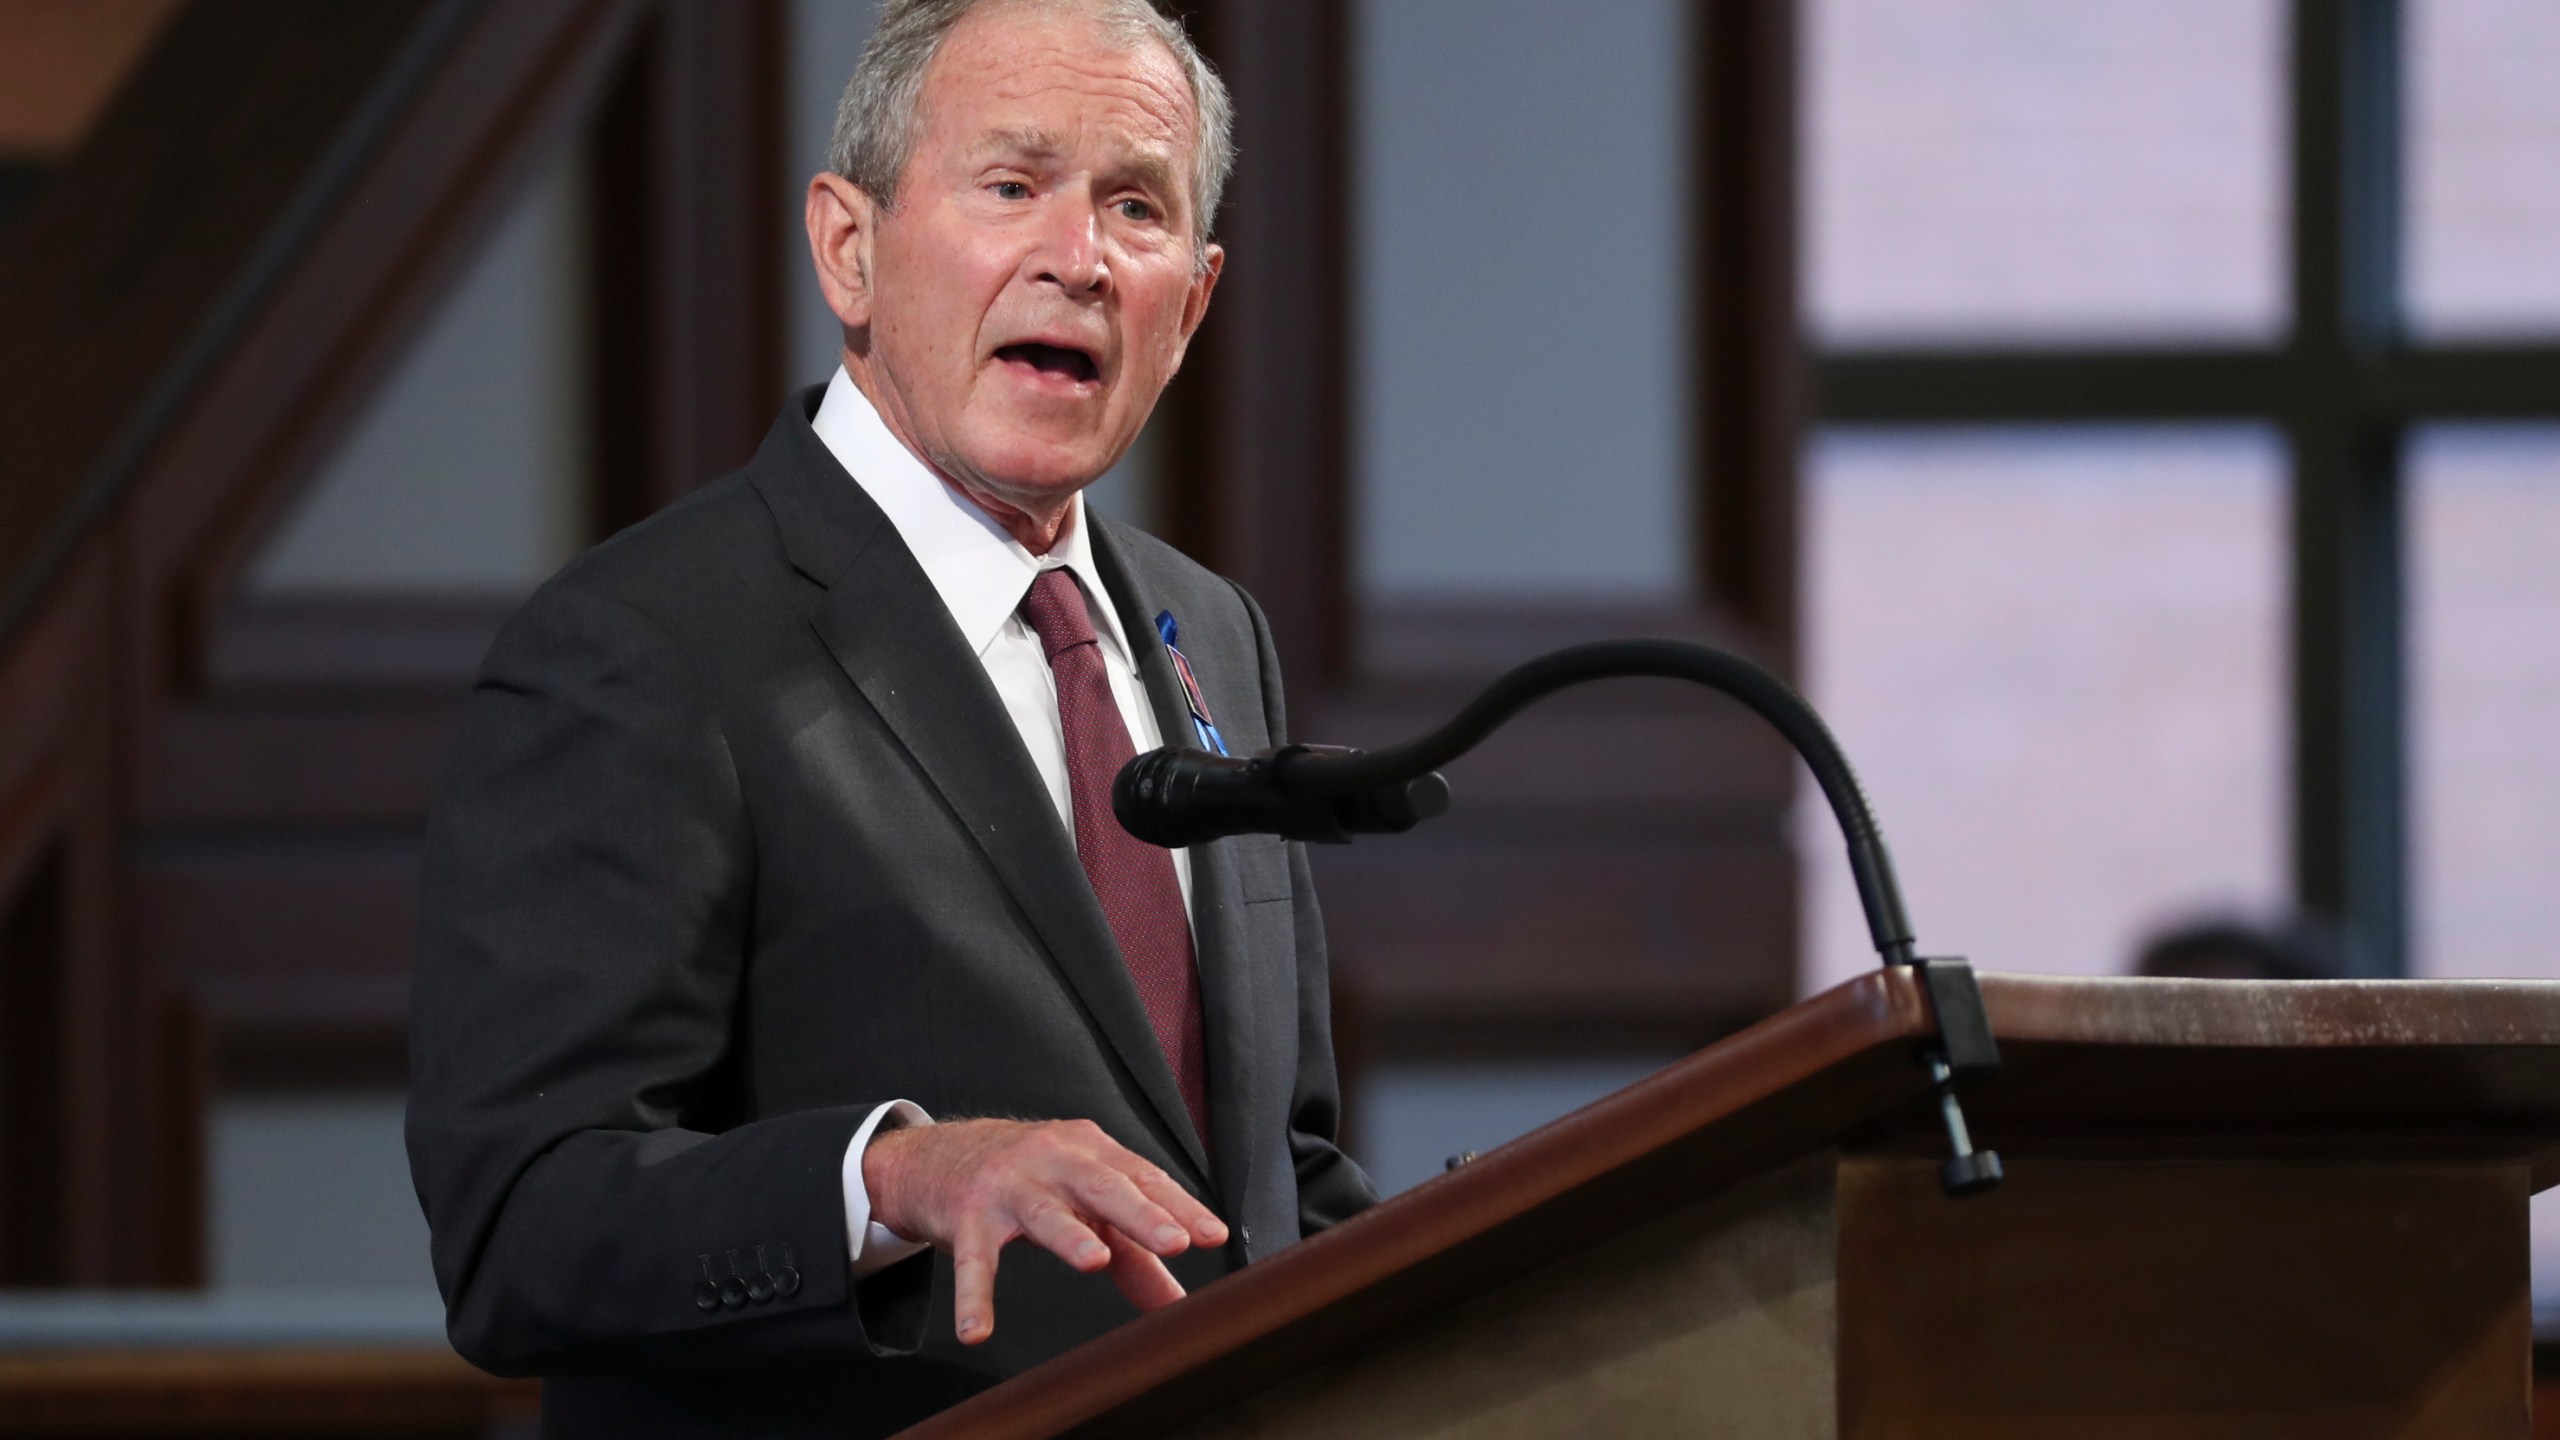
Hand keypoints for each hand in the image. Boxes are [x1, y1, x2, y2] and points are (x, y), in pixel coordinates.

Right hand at [861, 1118, 1227, 1344]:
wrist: (940, 1156)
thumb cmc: (1028, 1178)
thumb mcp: (1082, 1203)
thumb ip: (1132, 1252)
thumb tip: (1178, 1302)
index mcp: (1091, 1153)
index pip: (1143, 1178)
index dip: (1179, 1207)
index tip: (1211, 1235)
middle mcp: (1053, 1161)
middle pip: (1102, 1186)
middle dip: (1141, 1213)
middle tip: (1174, 1242)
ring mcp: (1008, 1187)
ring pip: (1043, 1212)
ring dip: (1069, 1235)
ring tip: (1095, 1261)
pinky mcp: (968, 1217)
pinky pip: (973, 1260)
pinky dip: (973, 1296)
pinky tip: (977, 1329)